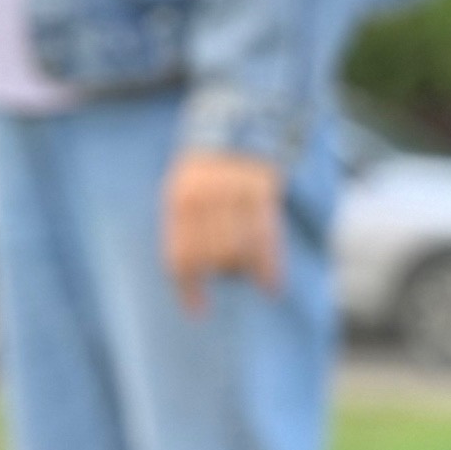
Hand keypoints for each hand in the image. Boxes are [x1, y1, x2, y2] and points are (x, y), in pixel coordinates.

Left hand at [162, 150, 282, 312]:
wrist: (234, 136)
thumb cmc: (204, 178)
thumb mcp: (183, 197)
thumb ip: (183, 232)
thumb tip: (188, 283)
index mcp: (179, 200)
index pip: (181, 255)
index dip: (189, 289)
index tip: (198, 313)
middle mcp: (204, 197)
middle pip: (212, 256)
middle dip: (221, 272)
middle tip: (229, 274)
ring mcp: (234, 193)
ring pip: (239, 250)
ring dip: (244, 270)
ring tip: (247, 272)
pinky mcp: (261, 192)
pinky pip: (266, 240)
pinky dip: (270, 267)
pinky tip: (272, 286)